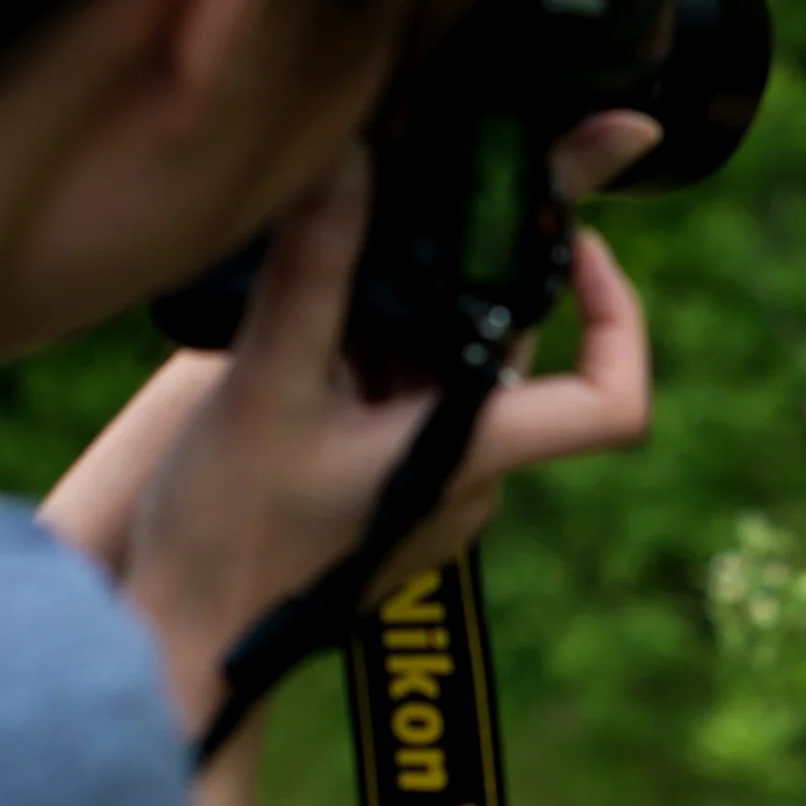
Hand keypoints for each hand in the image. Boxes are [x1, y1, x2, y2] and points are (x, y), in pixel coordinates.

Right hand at [39, 109, 663, 580]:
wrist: (184, 648)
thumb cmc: (227, 542)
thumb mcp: (265, 389)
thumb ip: (314, 273)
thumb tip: (351, 156)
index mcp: (471, 453)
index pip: (612, 404)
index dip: (621, 317)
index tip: (577, 243)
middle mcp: (468, 475)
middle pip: (514, 349)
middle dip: (475, 265)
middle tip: (416, 187)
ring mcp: (426, 486)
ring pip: (450, 365)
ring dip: (410, 298)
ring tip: (345, 235)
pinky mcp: (381, 488)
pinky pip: (404, 396)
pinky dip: (373, 341)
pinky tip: (311, 312)